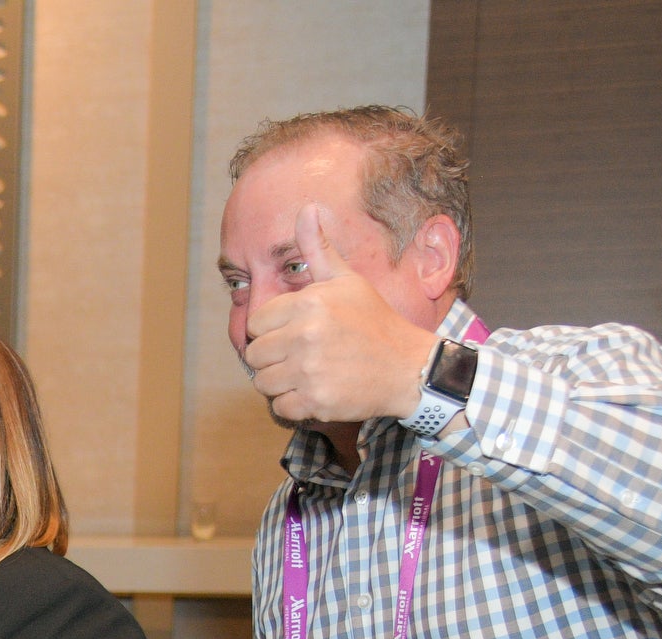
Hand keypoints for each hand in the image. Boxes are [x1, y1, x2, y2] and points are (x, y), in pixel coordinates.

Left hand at [241, 204, 439, 426]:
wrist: (407, 366)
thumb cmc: (374, 321)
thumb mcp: (347, 280)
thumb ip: (318, 249)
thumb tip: (307, 208)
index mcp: (308, 303)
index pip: (255, 323)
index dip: (270, 330)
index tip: (293, 333)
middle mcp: (305, 335)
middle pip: (255, 354)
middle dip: (272, 357)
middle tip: (300, 356)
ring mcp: (310, 370)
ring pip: (263, 382)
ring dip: (280, 382)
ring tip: (306, 373)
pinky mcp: (316, 401)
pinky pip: (280, 407)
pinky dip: (293, 405)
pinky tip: (315, 391)